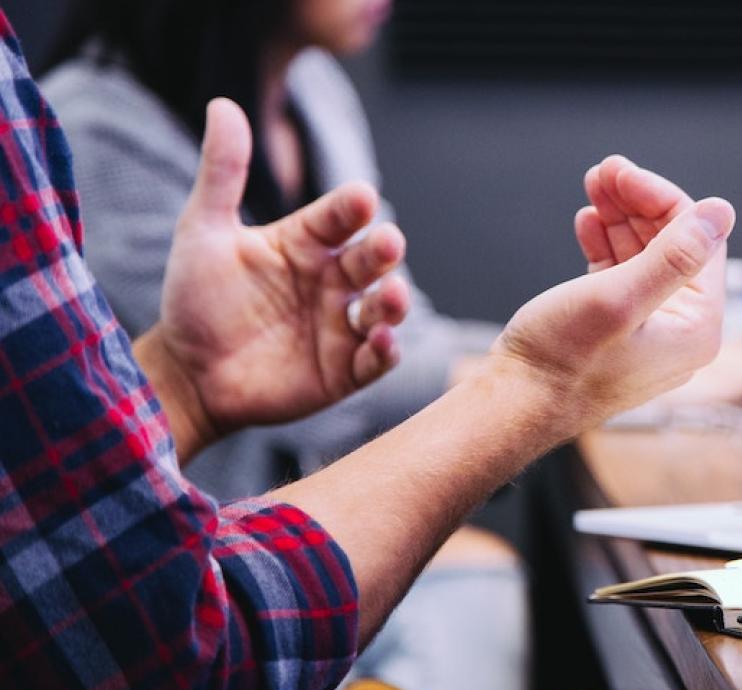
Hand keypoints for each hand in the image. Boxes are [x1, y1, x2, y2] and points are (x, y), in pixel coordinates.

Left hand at [138, 99, 409, 459]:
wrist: (186, 373)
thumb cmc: (195, 299)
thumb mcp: (202, 231)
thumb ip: (222, 172)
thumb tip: (223, 104)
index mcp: (306, 243)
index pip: (339, 217)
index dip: (351, 208)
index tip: (361, 198)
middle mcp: (331, 281)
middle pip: (371, 260)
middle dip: (384, 251)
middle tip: (387, 243)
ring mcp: (341, 326)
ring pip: (384, 308)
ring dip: (395, 302)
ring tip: (391, 296)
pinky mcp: (344, 370)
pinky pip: (375, 360)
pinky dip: (385, 351)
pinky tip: (381, 341)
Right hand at [492, 191, 735, 433]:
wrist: (514, 405)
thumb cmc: (562, 361)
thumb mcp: (619, 298)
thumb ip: (674, 256)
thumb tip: (722, 212)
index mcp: (697, 328)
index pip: (698, 241)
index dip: (661, 198)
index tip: (621, 172)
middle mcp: (681, 332)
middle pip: (673, 246)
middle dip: (638, 204)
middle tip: (603, 171)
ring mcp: (650, 333)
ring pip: (645, 257)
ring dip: (620, 219)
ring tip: (593, 187)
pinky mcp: (618, 332)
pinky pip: (622, 277)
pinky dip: (607, 246)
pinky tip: (588, 223)